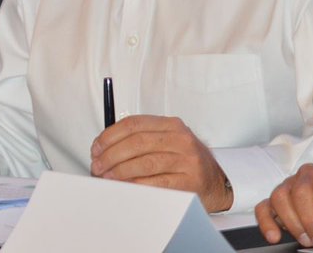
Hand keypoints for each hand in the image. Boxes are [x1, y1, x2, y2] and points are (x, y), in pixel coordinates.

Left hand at [90, 114, 232, 212]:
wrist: (216, 182)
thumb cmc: (183, 161)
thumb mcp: (166, 141)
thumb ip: (139, 139)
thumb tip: (102, 149)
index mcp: (171, 125)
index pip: (133, 124)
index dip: (110, 136)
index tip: (96, 148)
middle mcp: (181, 139)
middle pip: (137, 143)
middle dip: (111, 155)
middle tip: (97, 166)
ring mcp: (187, 160)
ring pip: (145, 163)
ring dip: (120, 171)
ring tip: (107, 177)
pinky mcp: (190, 182)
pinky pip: (157, 183)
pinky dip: (137, 185)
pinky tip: (126, 186)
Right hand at [254, 159, 312, 248]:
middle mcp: (309, 173)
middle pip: (302, 191)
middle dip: (311, 221)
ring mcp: (289, 183)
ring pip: (280, 197)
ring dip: (293, 223)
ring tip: (307, 241)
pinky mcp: (276, 197)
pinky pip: (263, 207)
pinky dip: (266, 223)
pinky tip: (275, 236)